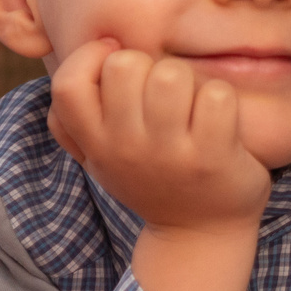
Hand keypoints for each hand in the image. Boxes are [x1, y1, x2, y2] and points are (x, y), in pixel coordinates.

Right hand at [48, 38, 271, 233]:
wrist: (199, 235)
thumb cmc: (150, 179)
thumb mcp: (99, 158)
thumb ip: (71, 119)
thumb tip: (87, 55)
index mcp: (95, 143)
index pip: (68, 84)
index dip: (90, 58)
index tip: (115, 65)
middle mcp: (126, 148)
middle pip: (124, 65)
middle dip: (147, 65)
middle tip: (162, 91)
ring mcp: (170, 153)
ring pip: (171, 74)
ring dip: (187, 80)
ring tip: (191, 104)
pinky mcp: (213, 156)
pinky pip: (217, 95)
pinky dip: (222, 98)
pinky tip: (219, 119)